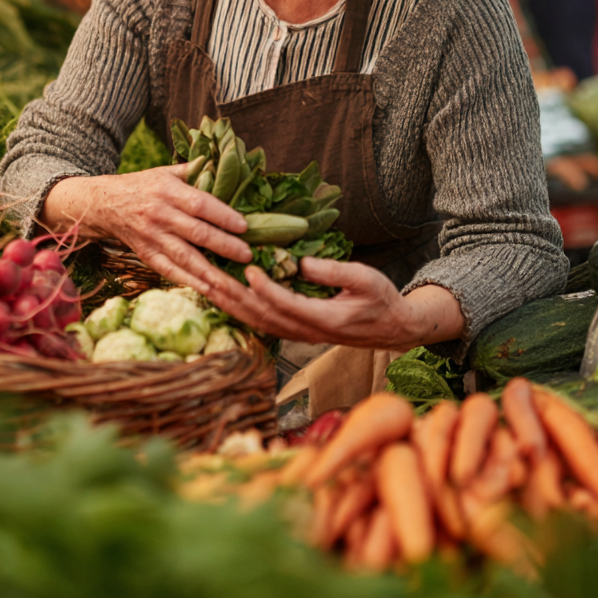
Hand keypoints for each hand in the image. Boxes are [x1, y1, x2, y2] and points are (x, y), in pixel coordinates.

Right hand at [42, 164, 251, 293]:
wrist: (104, 204)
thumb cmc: (143, 186)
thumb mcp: (166, 172)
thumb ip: (194, 171)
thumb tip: (224, 164)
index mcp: (168, 191)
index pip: (200, 204)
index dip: (223, 216)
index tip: (244, 226)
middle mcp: (160, 215)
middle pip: (196, 233)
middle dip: (224, 245)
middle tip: (248, 255)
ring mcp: (152, 237)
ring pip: (184, 257)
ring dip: (210, 271)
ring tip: (232, 281)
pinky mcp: (146, 254)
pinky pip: (168, 270)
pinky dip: (188, 281)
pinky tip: (207, 289)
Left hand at [201, 255, 464, 350]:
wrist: (391, 328)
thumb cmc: (381, 299)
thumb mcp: (366, 278)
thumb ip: (334, 272)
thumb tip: (300, 262)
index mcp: (325, 319)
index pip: (287, 304)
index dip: (266, 288)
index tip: (249, 269)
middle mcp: (307, 332)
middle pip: (263, 316)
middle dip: (235, 296)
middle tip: (212, 273)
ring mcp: (299, 335)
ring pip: (257, 322)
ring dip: (231, 305)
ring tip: (207, 284)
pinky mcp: (294, 332)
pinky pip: (261, 323)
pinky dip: (239, 310)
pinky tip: (223, 297)